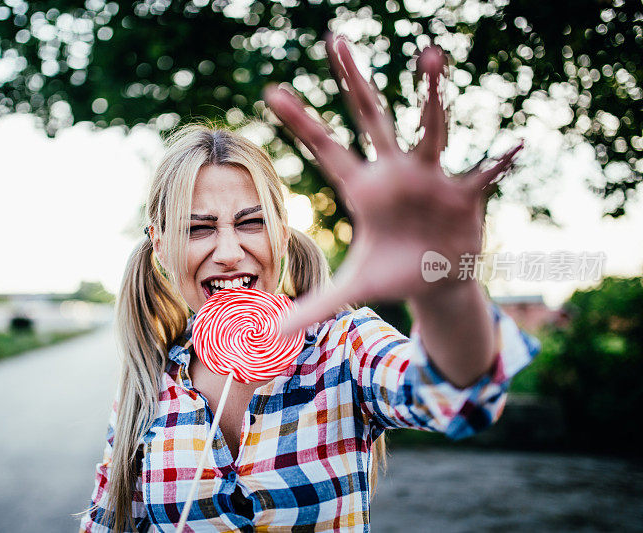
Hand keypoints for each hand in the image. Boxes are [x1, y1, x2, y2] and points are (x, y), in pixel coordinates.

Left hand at [265, 36, 521, 335]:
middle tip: (334, 39)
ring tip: (430, 56)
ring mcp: (430, 178)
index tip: (272, 92)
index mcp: (361, 189)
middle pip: (370, 118)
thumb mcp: (352, 291)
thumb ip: (312, 308)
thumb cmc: (391, 275)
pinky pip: (482, 174)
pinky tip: (515, 146)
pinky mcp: (464, 194)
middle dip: (353, 81)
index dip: (300, 123)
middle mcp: (393, 173)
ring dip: (430, 95)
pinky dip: (498, 162)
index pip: (324, 150)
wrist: (436, 282)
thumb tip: (272, 335)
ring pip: (429, 128)